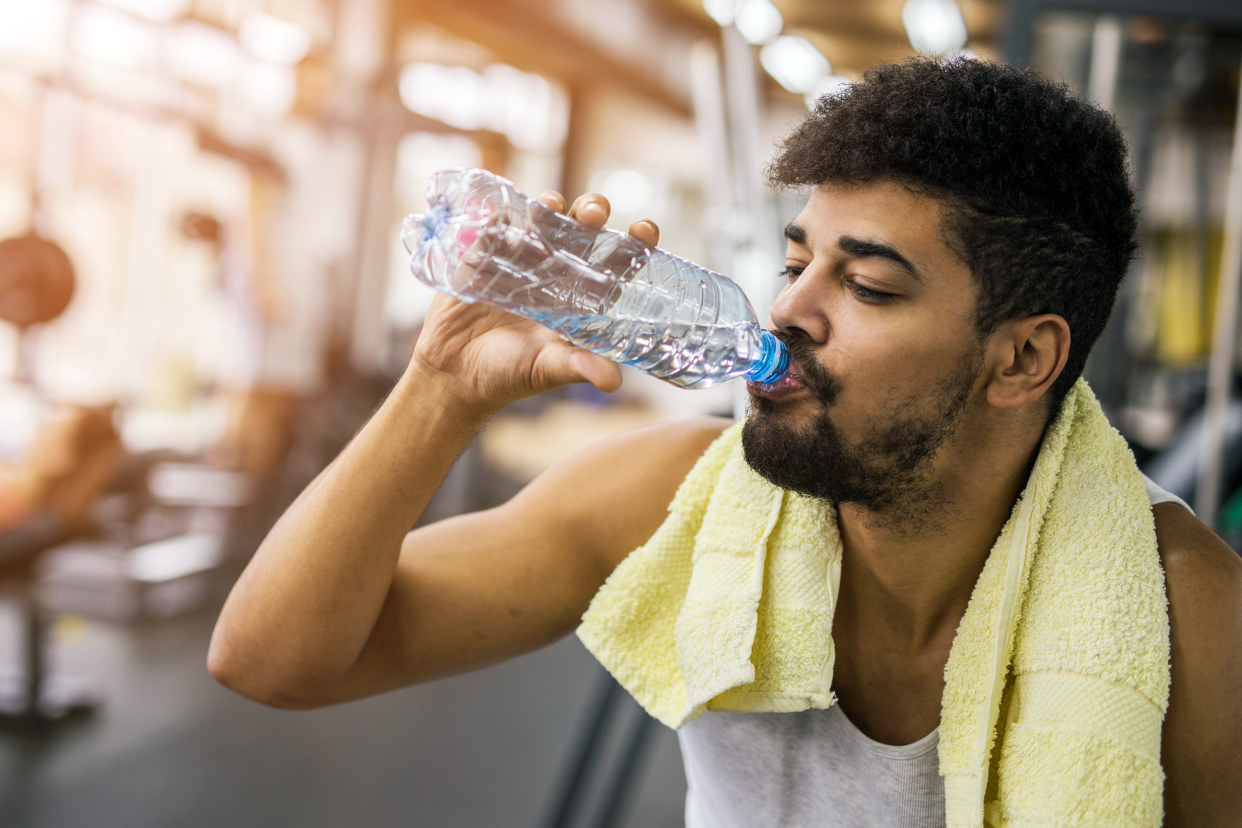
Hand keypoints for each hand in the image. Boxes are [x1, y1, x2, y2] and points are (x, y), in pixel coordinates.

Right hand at [409, 190, 661, 413]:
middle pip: (581, 229)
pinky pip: (492, 226)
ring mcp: (519, 259)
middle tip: (592, 213)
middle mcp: (555, 272)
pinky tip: (503, 211)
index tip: (646, 229)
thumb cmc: (509, 374)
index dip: (633, 244)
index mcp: (579, 297)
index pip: (614, 263)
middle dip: (591, 211)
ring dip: (549, 205)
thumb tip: (614, 382)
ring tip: (551, 204)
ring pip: (541, 218)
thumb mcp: (547, 369)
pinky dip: (498, 215)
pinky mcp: (482, 255)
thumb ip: (579, 367)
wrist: (454, 376)